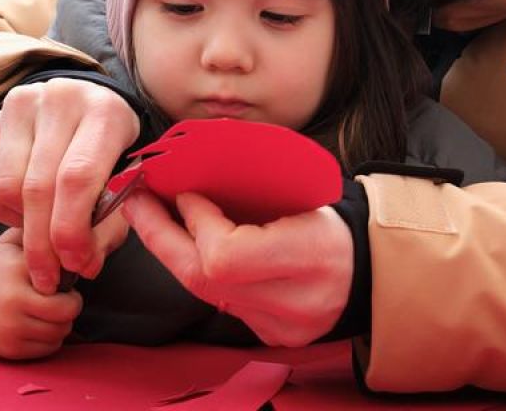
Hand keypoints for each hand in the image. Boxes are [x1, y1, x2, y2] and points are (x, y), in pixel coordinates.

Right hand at [0, 79, 139, 293]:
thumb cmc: (113, 150)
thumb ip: (110, 223)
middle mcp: (59, 100)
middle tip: (52, 275)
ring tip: (45, 235)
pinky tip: (28, 212)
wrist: (86, 104)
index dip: (71, 229)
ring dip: (24, 228)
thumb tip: (83, 266)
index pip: (77, 177)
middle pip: (38, 188)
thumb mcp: (127, 178)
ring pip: (7, 190)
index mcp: (104, 112)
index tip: (76, 264)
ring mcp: (20, 107)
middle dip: (44, 243)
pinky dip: (5, 213)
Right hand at [0, 228, 82, 359]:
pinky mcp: (10, 350)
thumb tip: (70, 227)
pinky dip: (52, 338)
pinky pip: (51, 348)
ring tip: (50, 309)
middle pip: (68, 310)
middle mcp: (12, 300)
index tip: (63, 274)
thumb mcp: (13, 242)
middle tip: (63, 296)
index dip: (70, 275)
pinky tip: (40, 324)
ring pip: (62, 331)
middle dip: (72, 303)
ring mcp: (10, 328)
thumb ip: (39, 228)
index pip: (64, 276)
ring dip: (63, 321)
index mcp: (16, 270)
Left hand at [123, 191, 352, 346]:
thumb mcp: (306, 191)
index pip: (226, 254)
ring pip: (202, 292)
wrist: (368, 267)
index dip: (196, 223)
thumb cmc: (334, 220)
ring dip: (171, 252)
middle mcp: (295, 300)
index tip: (186, 194)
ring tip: (152, 218)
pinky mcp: (267, 334)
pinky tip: (185, 245)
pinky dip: (196, 270)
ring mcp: (280, 325)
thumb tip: (193, 172)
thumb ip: (253, 187)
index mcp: (311, 253)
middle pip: (203, 278)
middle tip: (137, 202)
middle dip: (161, 237)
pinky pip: (217, 301)